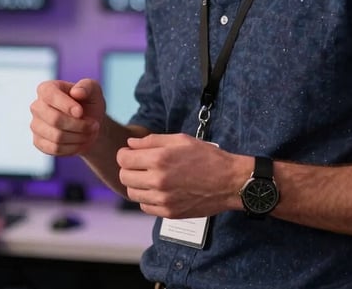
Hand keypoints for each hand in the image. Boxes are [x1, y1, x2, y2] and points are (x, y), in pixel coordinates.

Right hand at [30, 78, 105, 156]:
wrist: (89, 123)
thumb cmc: (89, 102)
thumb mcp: (93, 90)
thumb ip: (87, 86)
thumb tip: (76, 92)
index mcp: (46, 88)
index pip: (50, 95)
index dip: (67, 105)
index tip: (81, 112)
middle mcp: (37, 106)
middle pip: (55, 119)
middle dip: (79, 125)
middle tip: (94, 125)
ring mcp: (35, 125)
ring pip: (56, 137)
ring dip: (79, 137)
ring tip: (90, 132)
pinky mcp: (38, 142)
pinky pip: (54, 149)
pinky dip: (72, 147)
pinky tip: (80, 141)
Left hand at [116, 133, 249, 218]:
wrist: (228, 181)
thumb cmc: (206, 157)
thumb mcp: (180, 139)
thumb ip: (152, 140)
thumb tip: (130, 144)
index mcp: (159, 159)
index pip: (123, 159)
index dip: (124, 154)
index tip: (130, 153)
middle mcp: (158, 180)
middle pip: (124, 177)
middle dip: (128, 168)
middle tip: (139, 165)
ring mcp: (163, 199)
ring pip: (132, 193)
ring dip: (136, 184)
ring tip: (149, 177)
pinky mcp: (169, 213)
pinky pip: (144, 206)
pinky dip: (147, 198)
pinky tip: (158, 190)